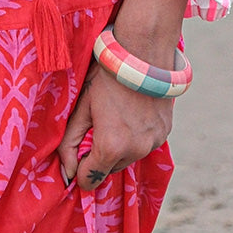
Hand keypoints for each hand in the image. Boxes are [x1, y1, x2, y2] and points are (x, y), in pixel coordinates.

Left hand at [57, 59, 173, 189]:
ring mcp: (153, 143)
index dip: (80, 167)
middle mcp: (136, 151)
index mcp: (111, 146)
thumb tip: (67, 173)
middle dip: (100, 154)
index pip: (90, 179)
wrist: (142, 53)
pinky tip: (132, 112)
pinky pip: (145, 145)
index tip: (78, 148)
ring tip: (115, 115)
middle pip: (110, 168)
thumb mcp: (82, 106)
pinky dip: (136, 137)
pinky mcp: (165, 134)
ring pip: (129, 158)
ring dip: (119, 147)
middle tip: (97, 124)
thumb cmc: (107, 76)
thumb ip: (69, 142)